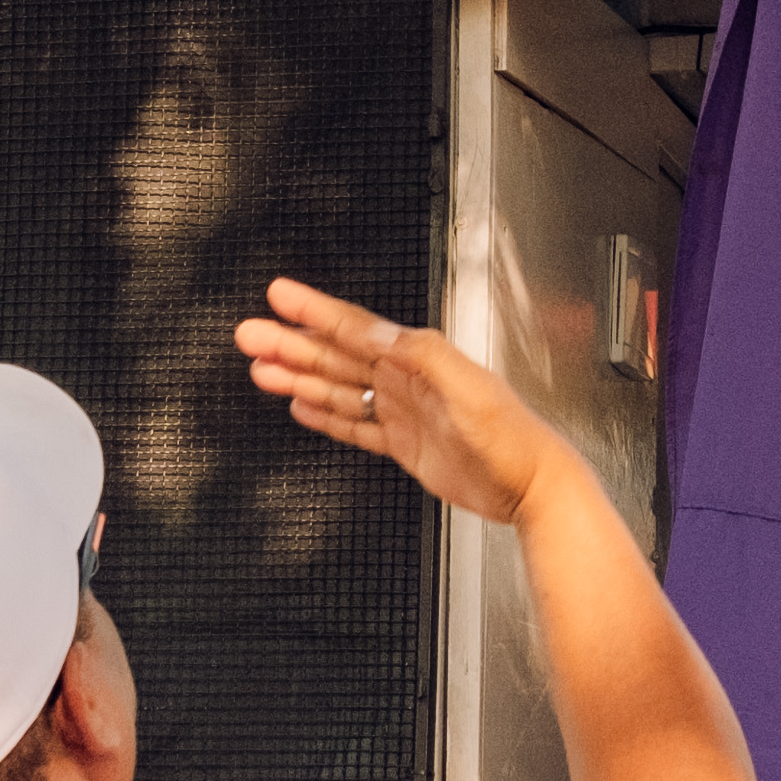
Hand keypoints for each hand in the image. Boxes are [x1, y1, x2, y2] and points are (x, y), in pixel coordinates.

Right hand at [238, 275, 561, 524]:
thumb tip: (375, 333)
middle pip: (335, 355)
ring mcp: (403, 411)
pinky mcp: (404, 443)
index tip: (279, 295)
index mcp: (419, 356)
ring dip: (299, 376)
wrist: (530, 485)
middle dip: (291, 343)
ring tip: (261, 368)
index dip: (314, 311)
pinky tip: (302, 404)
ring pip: (338, 387)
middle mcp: (407, 378)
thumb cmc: (512, 436)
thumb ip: (419, 354)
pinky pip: (355, 423)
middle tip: (250, 335)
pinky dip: (326, 414)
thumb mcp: (466, 385)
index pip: (354, 328)